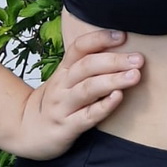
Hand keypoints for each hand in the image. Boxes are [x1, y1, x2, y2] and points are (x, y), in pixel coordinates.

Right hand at [15, 28, 142, 158]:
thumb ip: (89, 65)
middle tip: (138, 59)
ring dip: (113, 80)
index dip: (100, 39)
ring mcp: (63, 106)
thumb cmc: (58, 102)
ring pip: (88, 89)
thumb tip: (124, 49)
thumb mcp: (66, 79)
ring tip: (134, 75)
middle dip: (114, 60)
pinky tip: (118, 98)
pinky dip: (104, 106)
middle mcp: (62, 85)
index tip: (123, 35)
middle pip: (87, 66)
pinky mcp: (67, 127)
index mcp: (64, 69)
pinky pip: (87, 116)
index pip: (80, 47)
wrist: (27, 131)